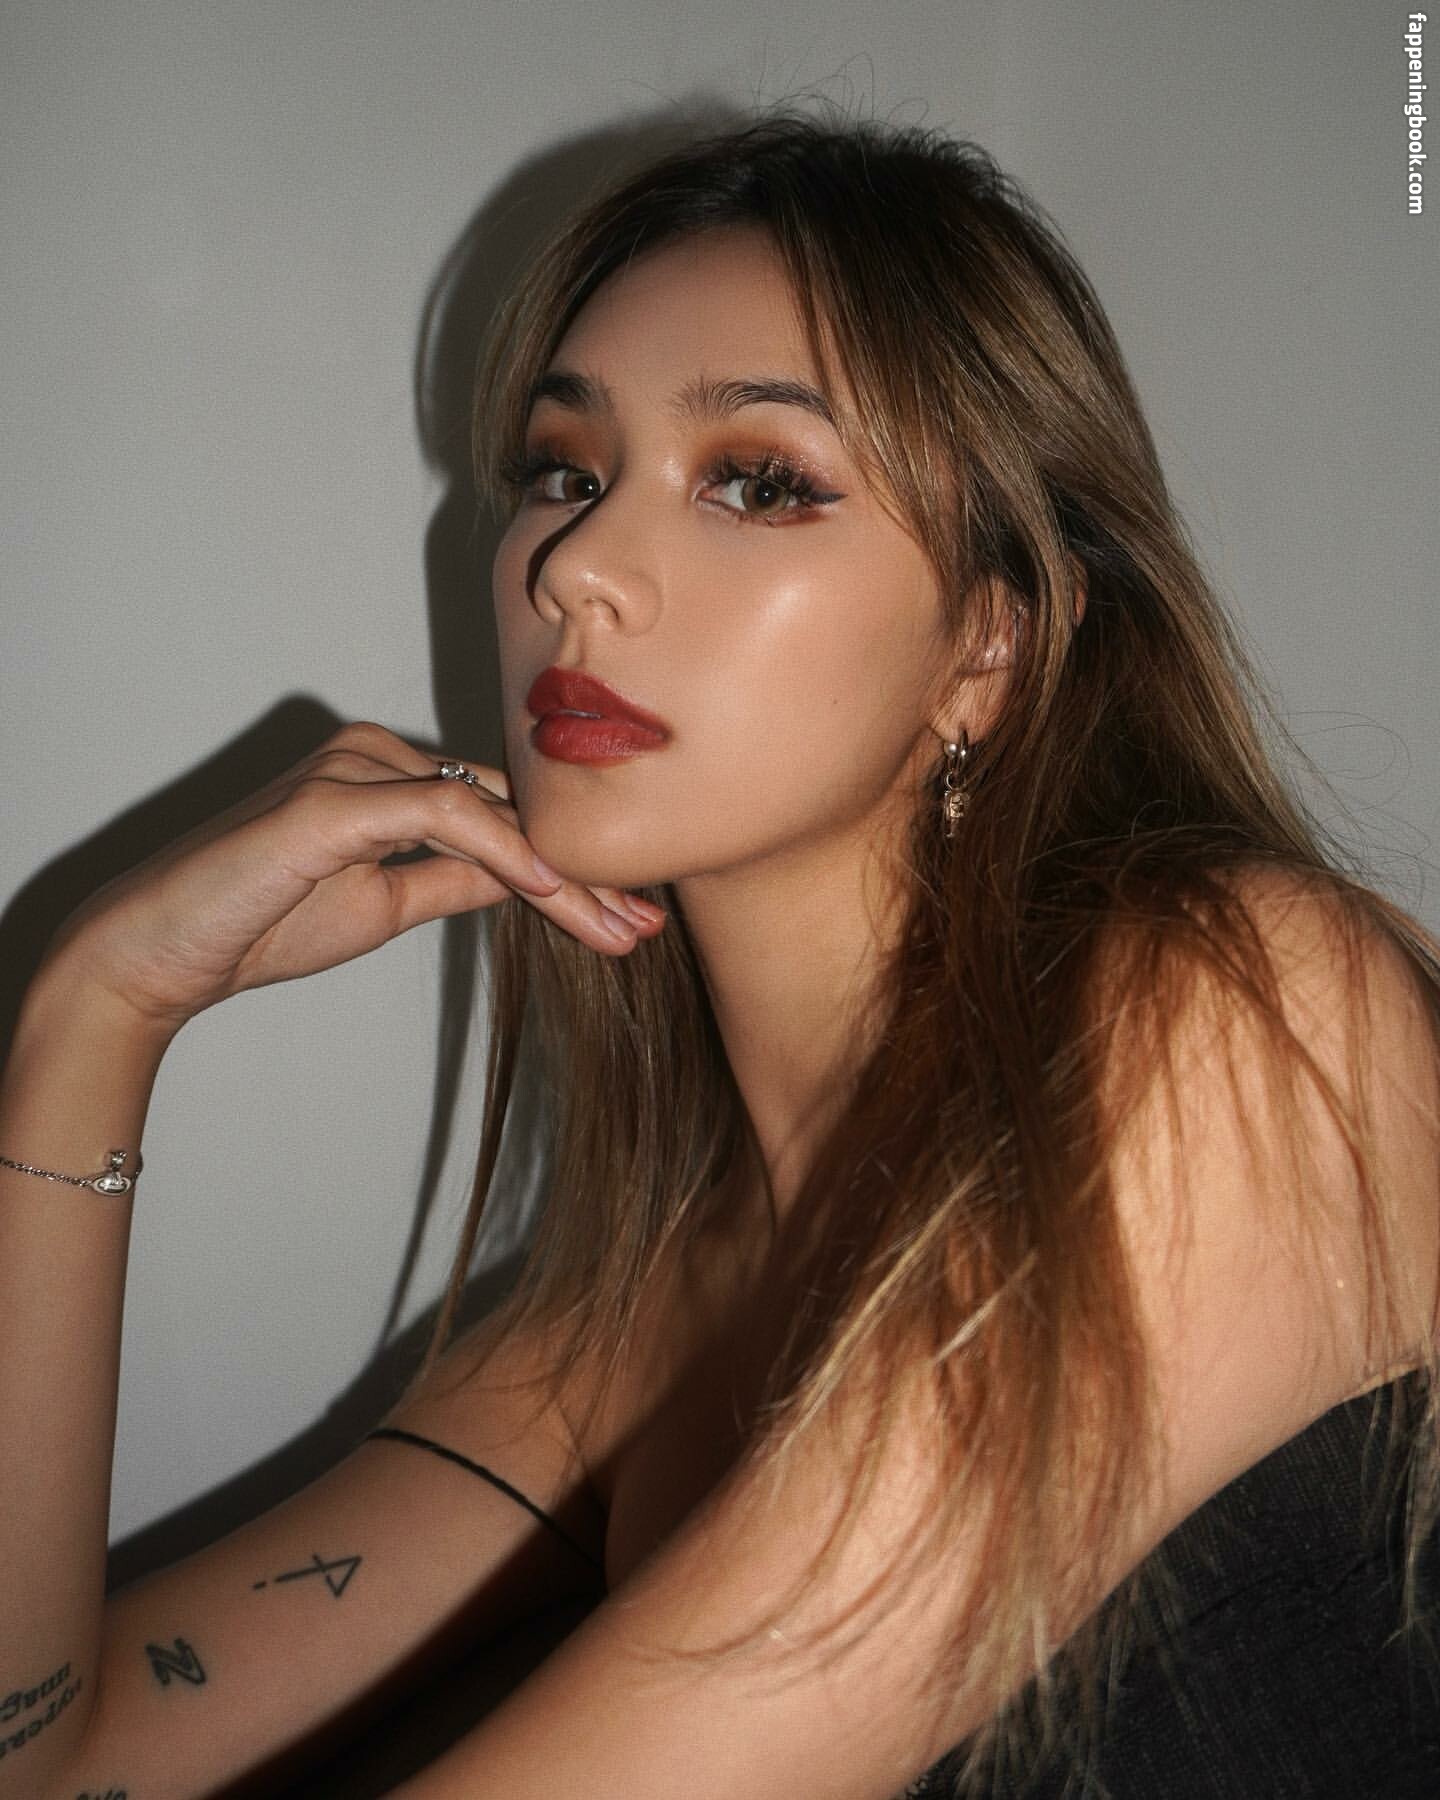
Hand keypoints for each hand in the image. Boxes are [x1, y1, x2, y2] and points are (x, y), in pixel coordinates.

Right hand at [39, 721, 664, 1035]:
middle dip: (587, 873)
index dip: (575, 865)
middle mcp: (375, 754)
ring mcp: (351, 768)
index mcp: (388, 774)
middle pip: (509, 808)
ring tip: (620, 927)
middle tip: (649, 924)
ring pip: (490, 810)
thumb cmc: (261, 923)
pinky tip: (554, 890)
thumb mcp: (385, 907)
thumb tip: (528, 877)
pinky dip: (505, 851)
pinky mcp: (330, 800)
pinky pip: (441, 814)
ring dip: (564, 875)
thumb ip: (453, 880)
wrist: (160, 955)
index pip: (503, 813)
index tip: (634, 917)